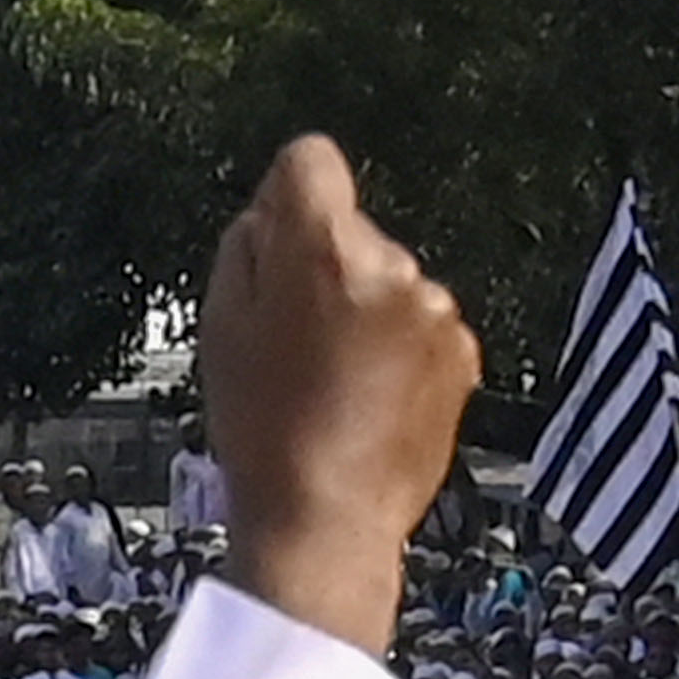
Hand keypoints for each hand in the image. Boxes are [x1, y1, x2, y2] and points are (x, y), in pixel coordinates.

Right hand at [199, 135, 476, 654]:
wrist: (328, 520)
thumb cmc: (265, 433)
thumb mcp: (218, 326)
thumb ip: (247, 246)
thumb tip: (274, 210)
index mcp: (321, 250)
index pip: (310, 158)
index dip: (286, 193)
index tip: (279, 235)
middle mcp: (390, 266)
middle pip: (350, 228)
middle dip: (323, 267)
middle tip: (292, 338)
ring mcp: (433, 310)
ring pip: (386, 280)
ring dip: (363, 312)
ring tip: (328, 380)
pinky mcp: (460, 350)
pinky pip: (418, 324)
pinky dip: (396, 350)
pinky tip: (365, 398)